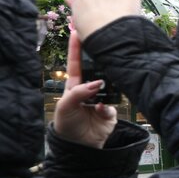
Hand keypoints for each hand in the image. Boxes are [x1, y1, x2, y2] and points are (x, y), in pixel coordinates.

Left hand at [54, 30, 117, 147]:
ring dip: (107, 86)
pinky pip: (113, 104)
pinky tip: (101, 111)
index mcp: (75, 85)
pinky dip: (107, 107)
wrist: (79, 146)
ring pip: (109, 86)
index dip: (76, 48)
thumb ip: (79, 92)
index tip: (79, 31)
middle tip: (104, 48)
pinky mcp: (111, 111)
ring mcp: (102, 99)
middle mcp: (90, 90)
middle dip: (100, 62)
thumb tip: (97, 83)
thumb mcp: (65, 106)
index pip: (76, 63)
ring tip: (103, 88)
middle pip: (97, 71)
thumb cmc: (67, 124)